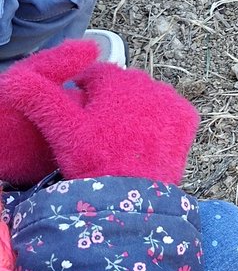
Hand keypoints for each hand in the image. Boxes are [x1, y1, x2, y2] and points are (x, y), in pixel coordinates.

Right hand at [1, 40, 198, 184]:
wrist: (134, 194)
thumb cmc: (95, 160)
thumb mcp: (64, 129)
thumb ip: (40, 99)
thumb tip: (11, 80)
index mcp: (116, 79)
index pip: (96, 76)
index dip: (85, 94)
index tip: (81, 116)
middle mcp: (148, 82)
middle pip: (123, 87)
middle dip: (111, 102)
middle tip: (100, 132)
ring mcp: (171, 100)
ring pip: (146, 100)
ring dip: (135, 112)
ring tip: (121, 140)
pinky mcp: (187, 118)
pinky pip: (169, 113)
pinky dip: (159, 122)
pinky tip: (145, 140)